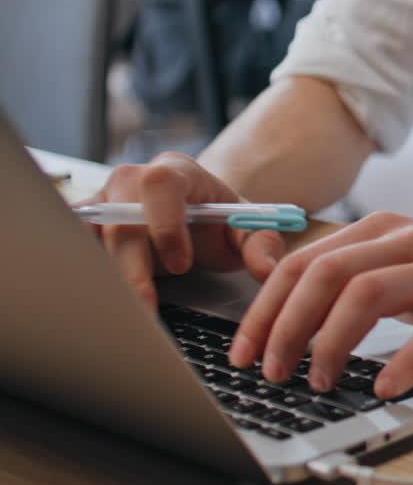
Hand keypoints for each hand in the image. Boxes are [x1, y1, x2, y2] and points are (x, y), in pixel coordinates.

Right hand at [83, 152, 284, 307]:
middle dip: (131, 266)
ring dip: (104, 275)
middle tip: (145, 306)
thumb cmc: (220, 222)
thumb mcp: (248, 230)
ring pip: (91, 235)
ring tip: (120, 312)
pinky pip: (72, 243)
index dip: (166, 224)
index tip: (182, 264)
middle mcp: (133, 180)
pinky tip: (97, 300)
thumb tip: (267, 270)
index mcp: (177, 172)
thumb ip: (263, 245)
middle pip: (120, 217)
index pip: (161, 185)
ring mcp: (104, 200)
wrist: (197, 219)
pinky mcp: (86, 223)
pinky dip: (82, 272)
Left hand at [227, 212, 412, 398]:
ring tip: (318, 381)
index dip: (266, 306)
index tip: (244, 347)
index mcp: (387, 230)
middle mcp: (411, 241)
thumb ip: (362, 273)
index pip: (306, 261)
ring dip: (330, 343)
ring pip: (367, 296)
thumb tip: (291, 308)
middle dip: (285, 326)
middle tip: (270, 369)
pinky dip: (404, 362)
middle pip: (326, 274)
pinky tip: (386, 387)